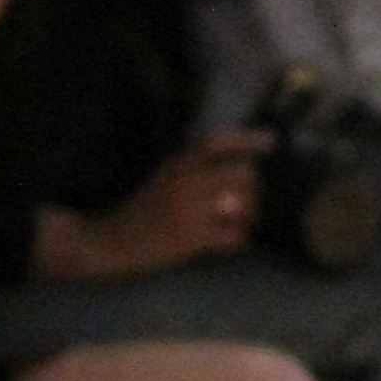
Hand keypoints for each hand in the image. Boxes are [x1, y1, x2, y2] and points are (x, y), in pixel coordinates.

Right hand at [108, 127, 266, 271]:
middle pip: (240, 173)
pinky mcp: (190, 238)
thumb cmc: (141, 211)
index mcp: (176, 162)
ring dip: (250, 215)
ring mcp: (188, 209)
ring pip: (241, 204)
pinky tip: (232, 242)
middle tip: (251, 202)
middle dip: (254, 189)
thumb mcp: (163, 177)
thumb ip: (191, 168)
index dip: (246, 138)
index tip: (271, 139)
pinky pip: (233, 235)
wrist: (110, 241)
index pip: (216, 142)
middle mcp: (184, 180)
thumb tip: (235, 167)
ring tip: (242, 223)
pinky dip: (239, 239)